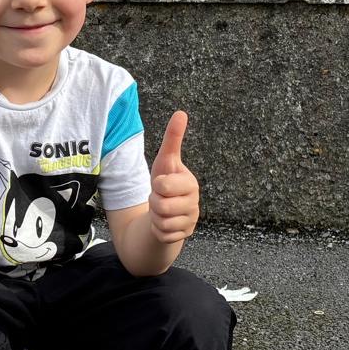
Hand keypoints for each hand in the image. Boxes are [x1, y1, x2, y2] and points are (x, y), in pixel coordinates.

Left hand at [148, 110, 199, 244]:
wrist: (163, 212)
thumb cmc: (165, 183)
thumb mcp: (165, 161)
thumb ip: (173, 138)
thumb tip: (181, 113)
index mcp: (191, 184)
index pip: (163, 186)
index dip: (156, 185)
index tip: (162, 183)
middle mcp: (194, 203)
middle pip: (161, 206)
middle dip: (154, 201)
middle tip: (160, 198)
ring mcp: (190, 221)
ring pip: (161, 222)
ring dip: (155, 216)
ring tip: (161, 210)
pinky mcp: (183, 236)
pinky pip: (162, 234)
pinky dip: (157, 229)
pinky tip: (163, 223)